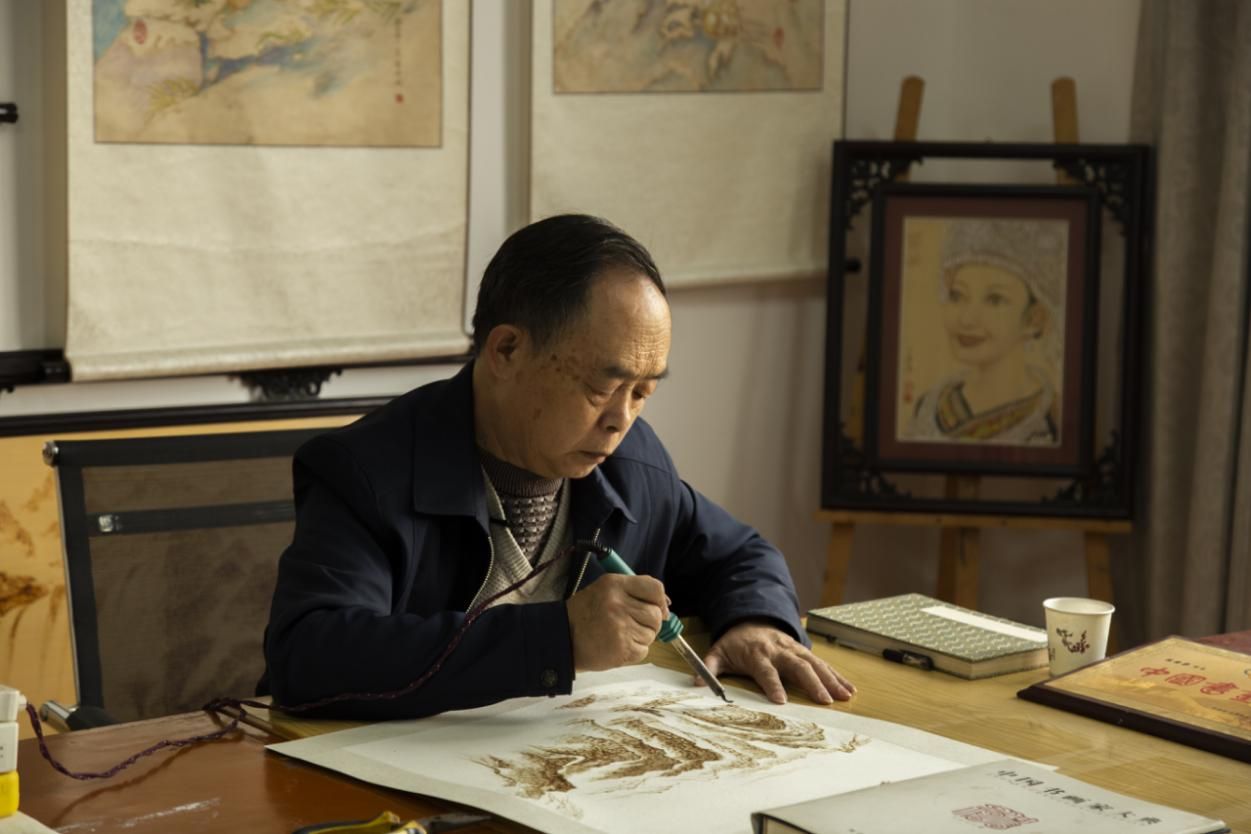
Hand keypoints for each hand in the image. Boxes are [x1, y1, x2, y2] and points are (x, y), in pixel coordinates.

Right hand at [567, 574, 668, 671]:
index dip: (661, 601)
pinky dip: (634, 651)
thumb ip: (634, 591)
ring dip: (640, 637)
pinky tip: (617, 646)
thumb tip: (666, 604)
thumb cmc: (585, 614)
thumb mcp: (605, 590)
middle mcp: (618, 604)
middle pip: (656, 614)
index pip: (654, 588)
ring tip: (619, 635)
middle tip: (630, 625)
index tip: (660, 609)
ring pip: (651, 634)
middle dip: (649, 622)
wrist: (561, 639)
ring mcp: (621, 627)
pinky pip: (644, 650)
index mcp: (615, 584)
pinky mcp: (622, 649)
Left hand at [704, 621, 854, 704]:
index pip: (766, 670)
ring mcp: (793, 648)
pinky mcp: (803, 650)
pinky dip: (836, 674)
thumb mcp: (718, 652)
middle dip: (812, 683)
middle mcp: (778, 649)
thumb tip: (696, 683)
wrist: (750, 618)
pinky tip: (849, 688)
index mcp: (757, 653)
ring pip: (814, 663)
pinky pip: (821, 662)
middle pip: (797, 666)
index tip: (781, 701)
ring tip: (844, 697)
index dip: (773, 685)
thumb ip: (709, 667)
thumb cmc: (735, 643)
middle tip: (824, 701)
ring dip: (830, 680)